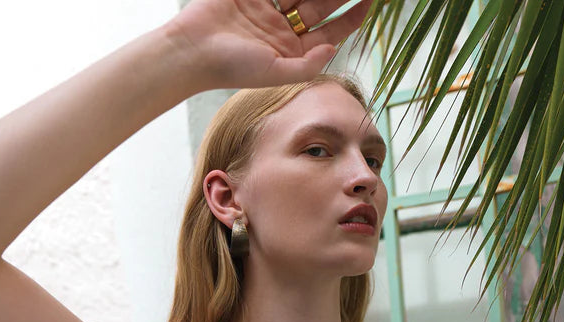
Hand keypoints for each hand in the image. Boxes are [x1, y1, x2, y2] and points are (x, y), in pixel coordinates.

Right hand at [163, 0, 372, 90]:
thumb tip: (335, 50)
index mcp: (293, 50)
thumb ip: (307, 66)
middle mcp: (284, 28)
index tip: (372, 2)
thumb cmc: (230, 68)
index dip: (353, 16)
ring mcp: (269, 7)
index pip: (332, 31)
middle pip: (321, 3)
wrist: (191, 49)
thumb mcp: (274, 74)